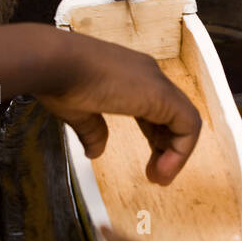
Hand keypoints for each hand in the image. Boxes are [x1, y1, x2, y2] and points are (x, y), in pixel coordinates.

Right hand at [36, 32, 200, 184]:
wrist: (53, 63)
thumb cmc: (57, 79)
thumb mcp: (78, 111)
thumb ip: (93, 130)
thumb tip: (95, 152)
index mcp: (129, 76)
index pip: (157, 110)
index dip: (157, 139)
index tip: (149, 164)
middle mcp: (147, 75)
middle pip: (172, 116)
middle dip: (167, 148)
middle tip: (157, 175)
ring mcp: (155, 82)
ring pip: (185, 120)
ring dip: (176, 153)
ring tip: (161, 178)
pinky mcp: (160, 94)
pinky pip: (188, 123)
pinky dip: (181, 149)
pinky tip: (165, 169)